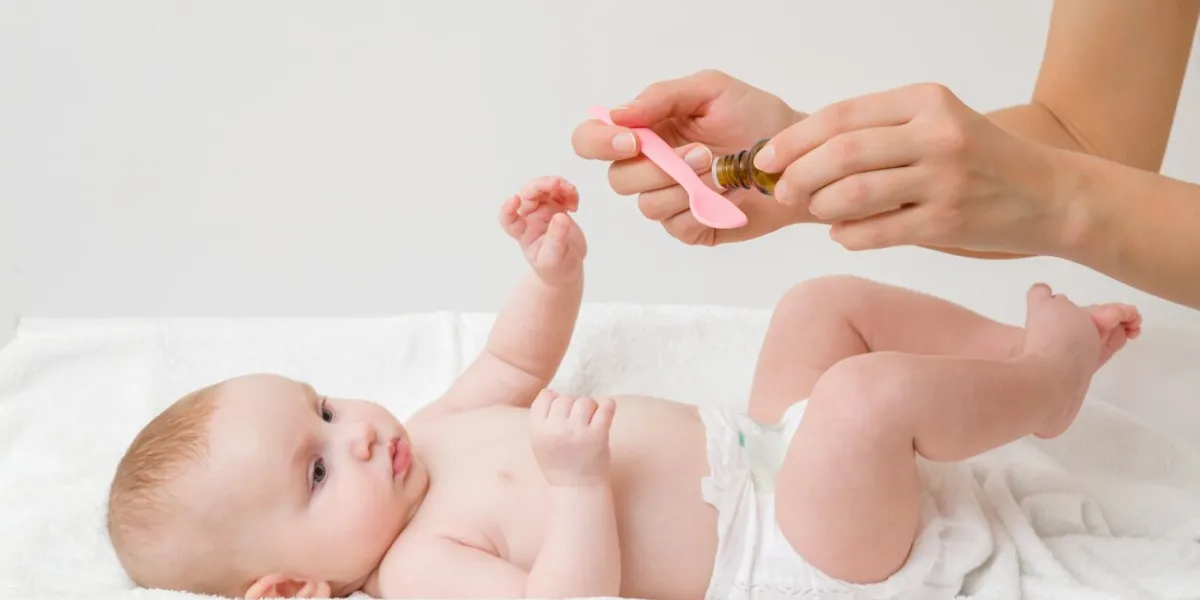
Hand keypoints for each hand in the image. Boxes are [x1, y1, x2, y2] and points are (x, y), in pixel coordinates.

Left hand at [500, 176, 586, 284]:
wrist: (567, 268)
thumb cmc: (555, 267)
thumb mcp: (554, 257)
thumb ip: (556, 238)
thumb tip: (561, 216)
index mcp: (522, 232)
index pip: (508, 218)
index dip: (508, 208)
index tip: (515, 199)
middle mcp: (530, 219)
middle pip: (528, 195)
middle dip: (541, 186)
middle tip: (558, 184)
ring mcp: (543, 212)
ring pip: (544, 189)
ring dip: (557, 185)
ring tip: (571, 191)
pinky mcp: (557, 209)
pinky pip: (559, 193)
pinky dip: (568, 192)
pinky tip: (575, 203)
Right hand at [529, 390, 614, 485]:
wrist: (577, 488)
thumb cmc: (559, 462)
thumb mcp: (539, 441)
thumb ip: (542, 418)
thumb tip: (551, 390)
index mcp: (538, 430)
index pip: (546, 396)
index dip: (554, 402)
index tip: (561, 416)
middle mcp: (556, 429)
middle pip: (565, 398)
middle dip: (572, 407)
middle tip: (577, 424)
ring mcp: (578, 431)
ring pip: (585, 400)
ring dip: (589, 408)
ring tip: (589, 423)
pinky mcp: (598, 435)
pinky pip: (606, 405)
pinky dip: (608, 405)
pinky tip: (605, 412)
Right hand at [571, 69, 811, 245]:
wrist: (798, 155)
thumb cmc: (755, 117)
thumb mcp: (710, 90)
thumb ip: (661, 96)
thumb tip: (617, 114)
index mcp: (645, 131)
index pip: (592, 139)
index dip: (599, 142)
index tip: (633, 141)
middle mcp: (649, 167)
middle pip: (617, 179)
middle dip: (657, 168)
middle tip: (703, 153)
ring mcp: (668, 200)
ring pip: (647, 205)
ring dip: (686, 187)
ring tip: (723, 170)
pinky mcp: (691, 227)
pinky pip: (677, 225)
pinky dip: (703, 209)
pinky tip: (729, 195)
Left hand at [756, 83, 1066, 254]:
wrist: (1047, 195)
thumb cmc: (977, 161)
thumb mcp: (934, 124)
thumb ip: (878, 132)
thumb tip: (801, 153)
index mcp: (924, 101)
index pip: (841, 116)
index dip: (795, 139)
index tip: (766, 157)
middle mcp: (936, 134)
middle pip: (842, 153)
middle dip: (799, 174)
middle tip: (782, 190)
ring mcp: (944, 179)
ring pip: (855, 193)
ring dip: (821, 205)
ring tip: (816, 211)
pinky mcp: (949, 221)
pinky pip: (879, 231)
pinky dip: (849, 236)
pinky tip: (843, 235)